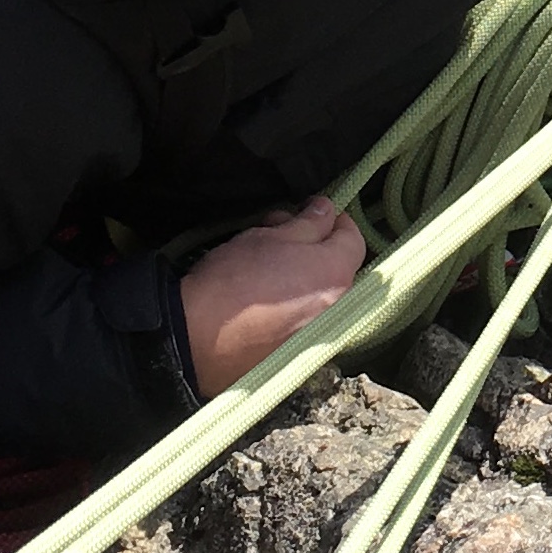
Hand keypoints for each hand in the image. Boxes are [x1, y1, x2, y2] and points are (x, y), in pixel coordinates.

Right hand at [179, 196, 364, 393]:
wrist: (199, 338)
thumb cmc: (236, 278)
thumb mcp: (272, 235)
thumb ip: (309, 222)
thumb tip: (327, 211)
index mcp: (337, 273)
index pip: (352, 237)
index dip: (332, 217)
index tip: (307, 208)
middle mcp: (336, 304)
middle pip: (334, 261)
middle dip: (311, 240)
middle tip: (276, 227)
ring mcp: (317, 327)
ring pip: (316, 284)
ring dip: (298, 265)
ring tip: (261, 255)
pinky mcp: (294, 344)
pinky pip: (301, 308)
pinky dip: (288, 292)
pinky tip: (259, 286)